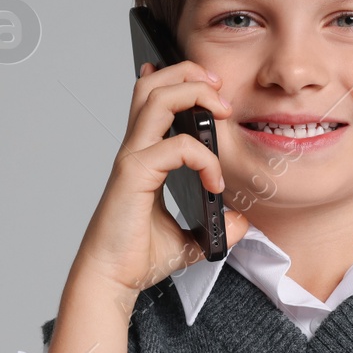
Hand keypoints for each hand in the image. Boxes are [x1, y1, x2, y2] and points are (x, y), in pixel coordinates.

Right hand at [47, 58, 249, 352]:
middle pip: (153, 84)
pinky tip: (215, 182)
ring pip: (157, 98)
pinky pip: (176, 146)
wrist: (112, 280)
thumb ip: (215, 226)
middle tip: (221, 89)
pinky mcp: (134, 174)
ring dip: (194, 92)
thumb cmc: (137, 257)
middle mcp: (135, 150)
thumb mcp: (189, 240)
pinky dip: (204, 158)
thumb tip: (240, 220)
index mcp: (144, 156)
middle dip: (189, 73)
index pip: (155, 99)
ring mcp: (132, 158)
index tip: (215, 94)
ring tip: (222, 109)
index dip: (182, 82)